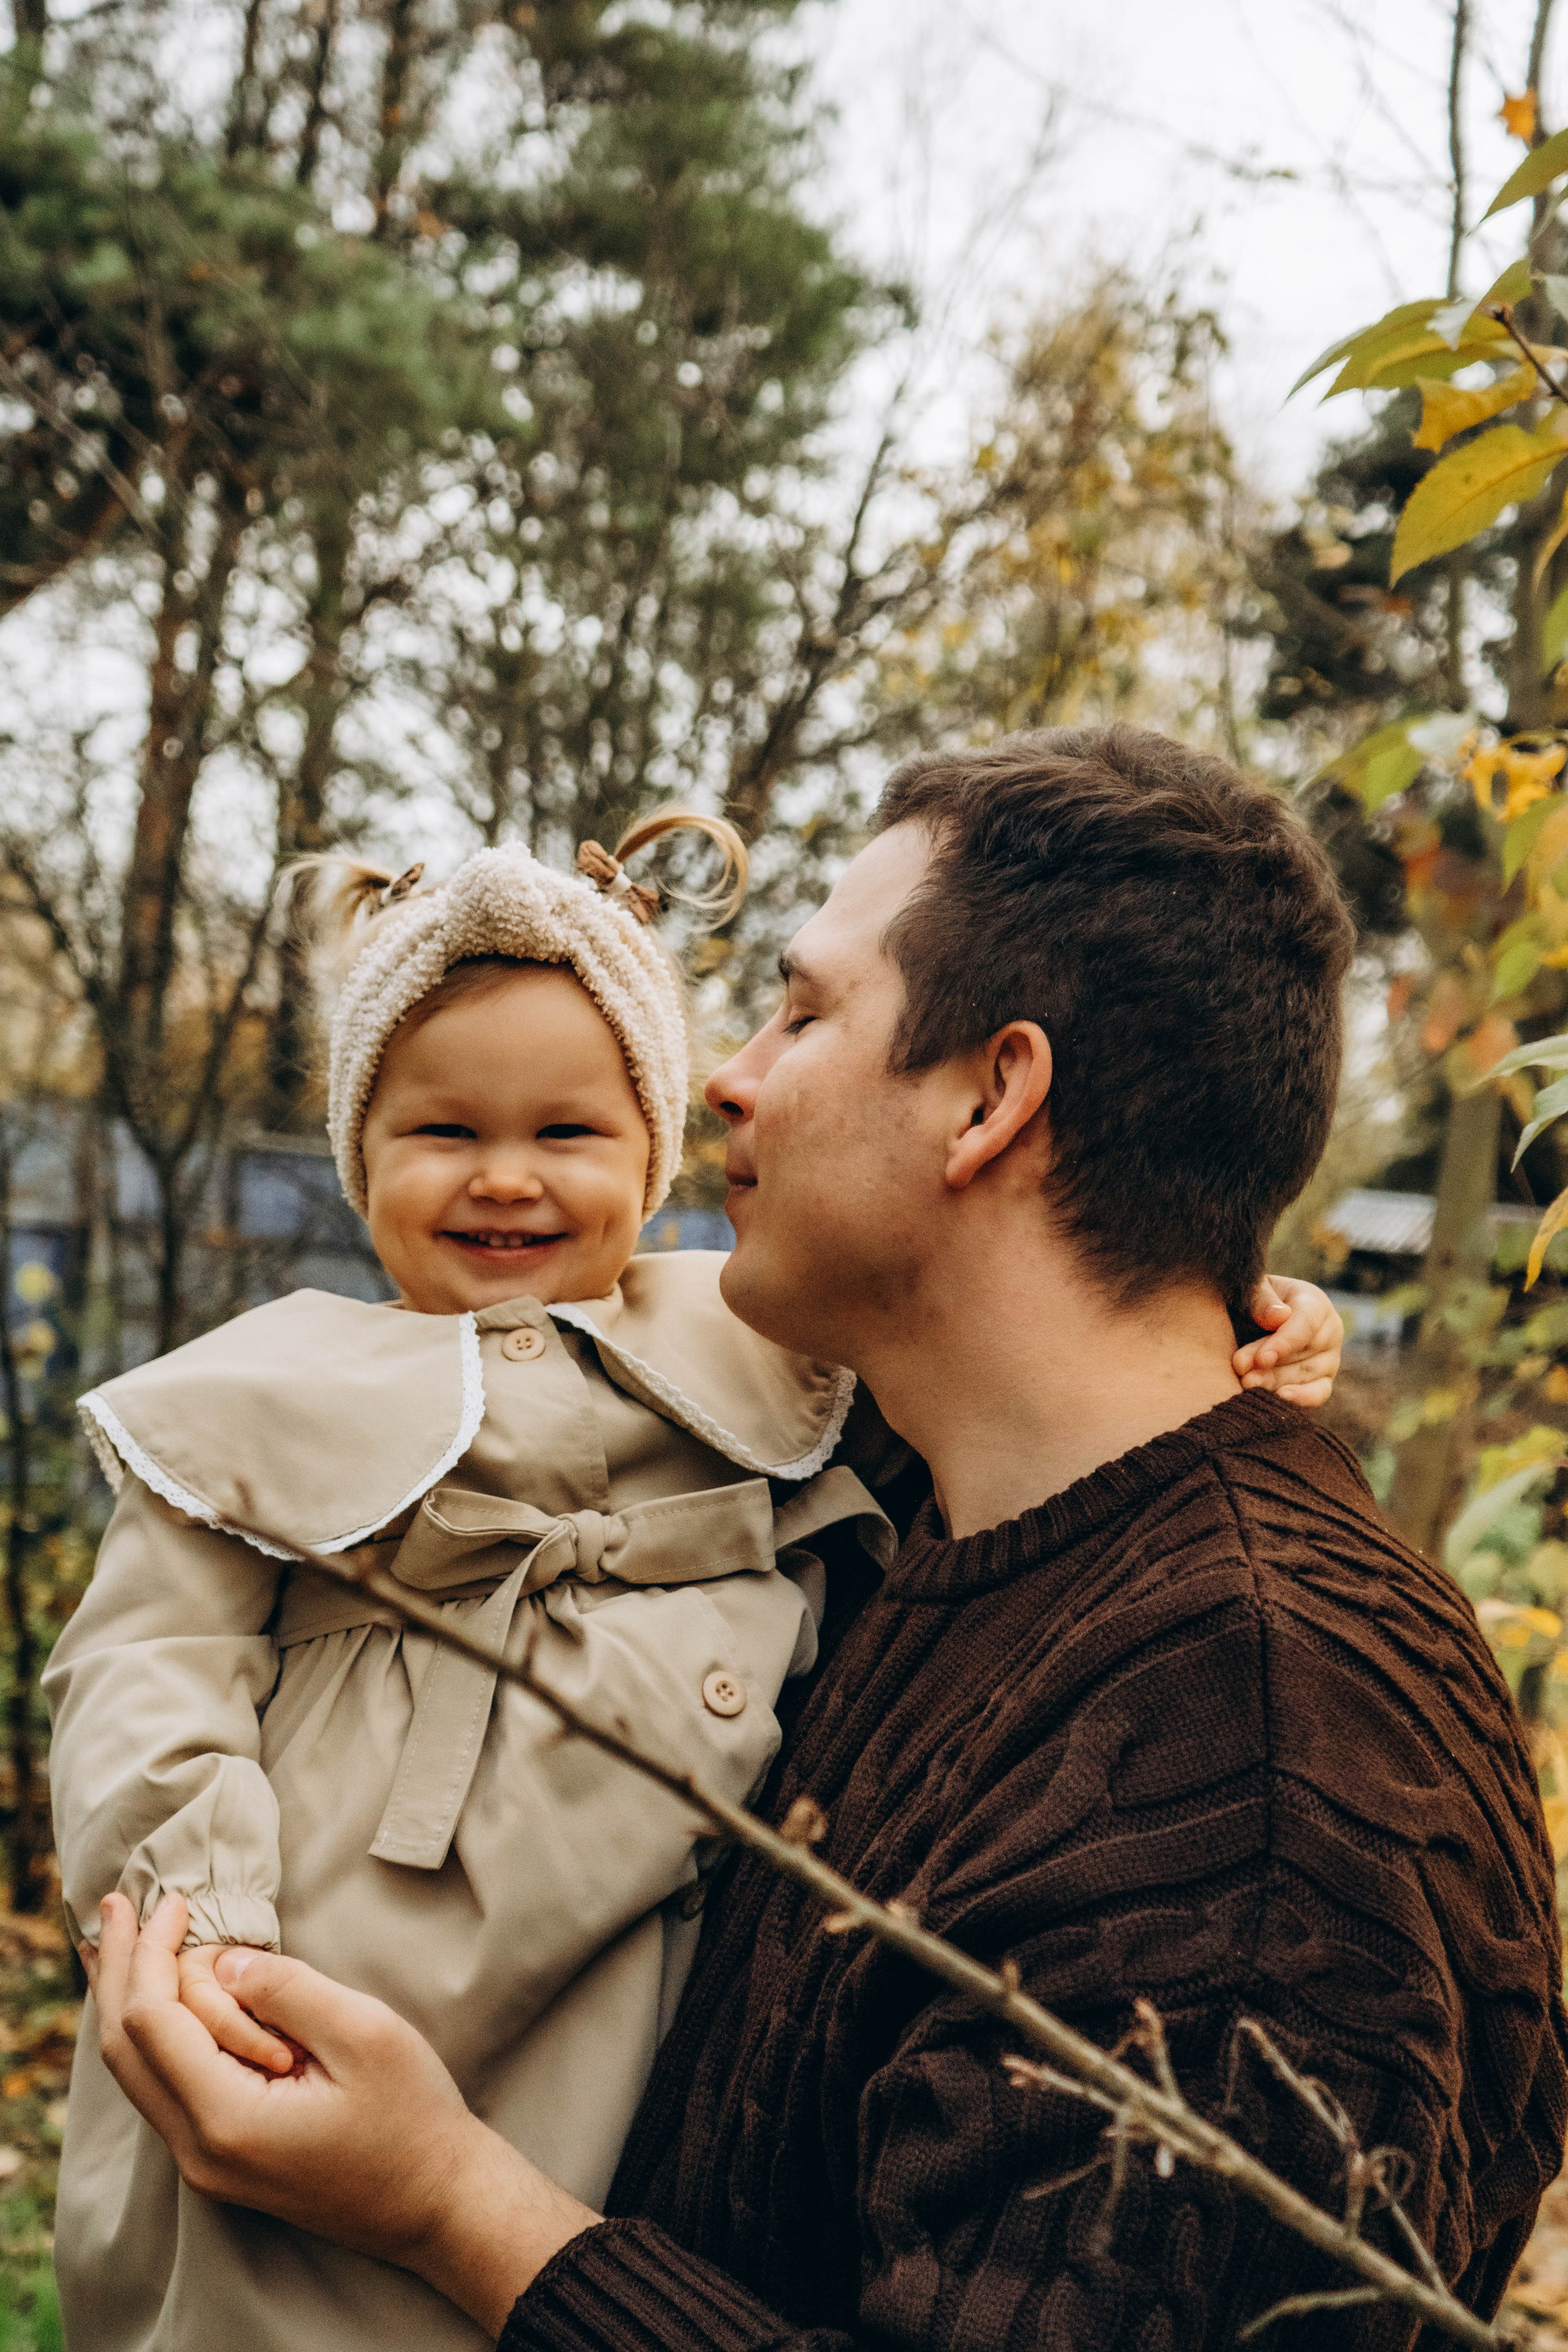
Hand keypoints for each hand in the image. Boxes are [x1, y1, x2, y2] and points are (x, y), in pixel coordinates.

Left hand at [85, 1891, 595, 2336]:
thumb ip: (286, 1990)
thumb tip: (223, 1962)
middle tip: (112, 1907)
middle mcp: (198, 2152)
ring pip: (137, 2072)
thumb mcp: (363, 2033)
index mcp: (228, 2121)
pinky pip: (164, 2088)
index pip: (153, 2023)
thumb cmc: (411, 2115)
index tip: (174, 1900)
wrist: (436, 2204)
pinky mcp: (222, 2161)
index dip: (152, 1952)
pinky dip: (151, 2034)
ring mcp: (205, 2165)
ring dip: (126, 2002)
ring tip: (116, 1943)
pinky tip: (152, 2000)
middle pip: (124, 2050)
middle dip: (117, 1971)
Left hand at [1234, 1275, 1342, 1408]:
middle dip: (1270, 1364)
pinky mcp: (1322, 1381)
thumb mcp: (1251, 1291)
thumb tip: (1280, 1315)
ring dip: (1275, 1382)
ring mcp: (1329, 1359)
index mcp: (1315, 1304)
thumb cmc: (1251, 1302)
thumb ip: (1261, 1298)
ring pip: (1306, 1375)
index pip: (1306, 1323)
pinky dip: (1300, 1399)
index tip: (1262, 1358)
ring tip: (1246, 1384)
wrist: (1252, 1320)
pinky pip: (1318, 1394)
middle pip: (1303, 1352)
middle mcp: (1329, 1332)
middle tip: (1242, 1371)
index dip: (1285, 1342)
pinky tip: (1278, 1400)